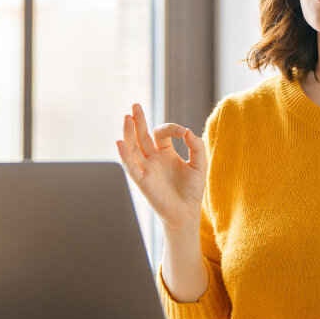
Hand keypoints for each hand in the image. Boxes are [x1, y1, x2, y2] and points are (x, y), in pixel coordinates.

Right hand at [115, 103, 208, 232]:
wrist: (187, 212)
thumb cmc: (192, 189)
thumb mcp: (200, 163)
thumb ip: (196, 145)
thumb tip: (186, 131)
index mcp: (165, 152)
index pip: (162, 132)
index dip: (172, 128)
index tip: (183, 133)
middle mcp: (153, 158)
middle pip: (141, 135)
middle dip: (138, 120)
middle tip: (135, 105)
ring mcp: (146, 168)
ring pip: (133, 147)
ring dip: (129, 132)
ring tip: (127, 118)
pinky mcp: (142, 180)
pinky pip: (130, 165)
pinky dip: (124, 154)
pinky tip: (120, 142)